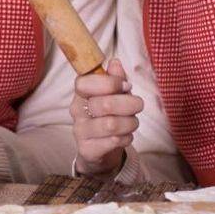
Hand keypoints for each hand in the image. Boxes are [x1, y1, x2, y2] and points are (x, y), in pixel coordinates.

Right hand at [70, 58, 142, 175]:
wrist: (102, 151)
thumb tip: (115, 62)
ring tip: (132, 123)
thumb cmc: (110, 117)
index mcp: (81, 93)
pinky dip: (126, 138)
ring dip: (130, 123)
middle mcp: (77, 111)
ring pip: (112, 124)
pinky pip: (113, 141)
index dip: (110, 83)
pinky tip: (125, 136)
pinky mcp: (87, 149)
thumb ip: (115, 79)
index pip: (84, 83)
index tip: (126, 86)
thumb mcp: (115, 95)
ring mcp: (80, 131)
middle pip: (105, 104)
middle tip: (137, 106)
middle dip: (129, 104)